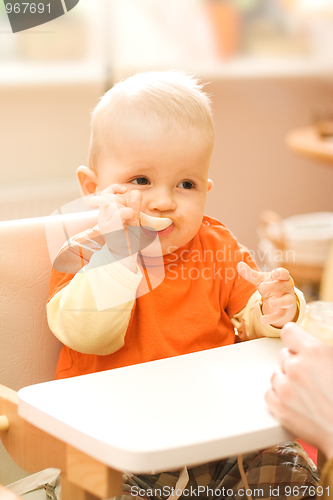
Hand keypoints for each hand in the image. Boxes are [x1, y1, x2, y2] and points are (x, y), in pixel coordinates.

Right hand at [86, 185, 141, 256]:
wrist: (125, 255)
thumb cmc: (129, 238)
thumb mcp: (133, 219)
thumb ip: (134, 206)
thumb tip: (136, 191)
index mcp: (106, 212)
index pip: (106, 193)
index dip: (114, 188)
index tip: (124, 190)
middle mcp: (103, 216)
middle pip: (110, 197)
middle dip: (122, 201)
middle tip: (130, 214)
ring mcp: (105, 222)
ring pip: (114, 203)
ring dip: (126, 208)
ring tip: (131, 219)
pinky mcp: (110, 228)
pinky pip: (118, 213)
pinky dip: (127, 213)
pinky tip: (131, 219)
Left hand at [237, 262, 296, 327]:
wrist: (278, 300)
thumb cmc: (270, 285)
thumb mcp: (259, 280)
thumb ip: (250, 274)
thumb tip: (239, 264)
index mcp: (282, 278)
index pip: (284, 273)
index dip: (280, 273)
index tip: (274, 273)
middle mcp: (287, 288)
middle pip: (283, 286)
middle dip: (273, 286)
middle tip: (262, 287)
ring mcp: (287, 300)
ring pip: (287, 301)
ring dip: (280, 302)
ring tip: (271, 303)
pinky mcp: (284, 311)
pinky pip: (280, 315)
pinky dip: (272, 318)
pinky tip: (263, 320)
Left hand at [265, 322, 332, 458]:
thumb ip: (325, 354)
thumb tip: (317, 351)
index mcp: (314, 352)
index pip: (289, 331)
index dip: (295, 338)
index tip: (297, 343)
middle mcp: (296, 366)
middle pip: (283, 355)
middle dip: (294, 362)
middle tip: (310, 376)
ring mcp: (284, 387)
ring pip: (276, 374)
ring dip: (286, 380)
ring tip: (306, 393)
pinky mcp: (278, 407)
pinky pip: (270, 393)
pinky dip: (279, 397)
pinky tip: (296, 402)